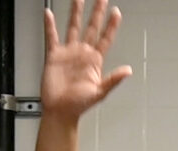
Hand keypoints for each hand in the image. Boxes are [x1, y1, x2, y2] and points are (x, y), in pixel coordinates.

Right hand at [40, 0, 130, 120]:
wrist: (60, 111)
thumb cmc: (79, 105)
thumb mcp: (99, 93)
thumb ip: (113, 80)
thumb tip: (128, 71)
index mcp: (95, 61)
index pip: (105, 38)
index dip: (111, 25)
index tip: (116, 12)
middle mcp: (82, 54)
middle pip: (91, 27)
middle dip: (97, 12)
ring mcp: (68, 53)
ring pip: (73, 27)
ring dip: (76, 13)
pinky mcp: (54, 56)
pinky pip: (52, 37)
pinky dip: (49, 26)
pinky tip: (48, 14)